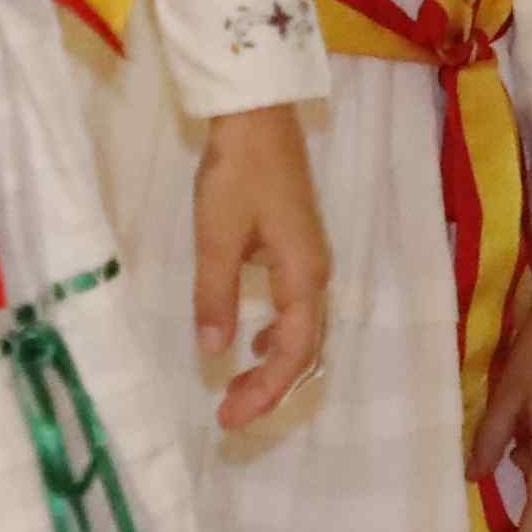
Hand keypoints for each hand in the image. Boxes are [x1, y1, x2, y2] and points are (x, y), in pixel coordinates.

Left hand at [194, 101, 331, 434]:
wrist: (259, 112)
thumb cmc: (238, 171)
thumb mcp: (216, 236)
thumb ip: (215, 296)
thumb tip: (214, 352)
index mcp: (303, 275)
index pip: (293, 351)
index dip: (265, 390)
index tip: (230, 418)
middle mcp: (317, 274)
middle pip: (304, 347)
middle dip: (269, 386)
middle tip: (230, 417)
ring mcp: (310, 258)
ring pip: (302, 329)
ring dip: (273, 363)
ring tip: (239, 388)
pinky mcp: (298, 245)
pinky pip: (295, 307)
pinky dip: (276, 334)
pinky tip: (251, 339)